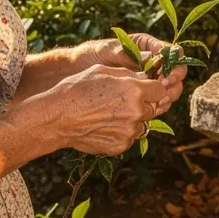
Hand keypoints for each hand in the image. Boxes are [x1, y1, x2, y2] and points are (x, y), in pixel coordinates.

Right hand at [49, 64, 170, 156]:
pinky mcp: (120, 145)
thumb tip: (143, 78)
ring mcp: (129, 131)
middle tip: (123, 102)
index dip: (152, 89)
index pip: (160, 90)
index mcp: (135, 90)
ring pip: (143, 124)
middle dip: (143, 104)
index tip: (143, 89)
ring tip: (111, 114)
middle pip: (153, 108)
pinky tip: (104, 126)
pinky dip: (122, 133)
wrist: (57, 117)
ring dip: (133, 120)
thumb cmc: (77, 89)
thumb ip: (128, 74)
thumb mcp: (103, 71)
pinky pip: (129, 138)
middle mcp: (136, 111)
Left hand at [80, 33, 187, 111]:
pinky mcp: (143, 95)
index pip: (172, 52)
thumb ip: (127, 54)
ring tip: (157, 103)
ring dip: (168, 96)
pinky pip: (158, 101)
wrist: (76, 73)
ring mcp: (149, 80)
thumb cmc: (91, 56)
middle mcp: (153, 63)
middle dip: (173, 82)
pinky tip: (152, 110)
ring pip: (170, 89)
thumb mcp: (107, 51)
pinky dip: (159, 106)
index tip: (165, 75)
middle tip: (162, 90)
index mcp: (147, 46)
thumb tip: (150, 57)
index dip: (174, 64)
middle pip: (176, 72)